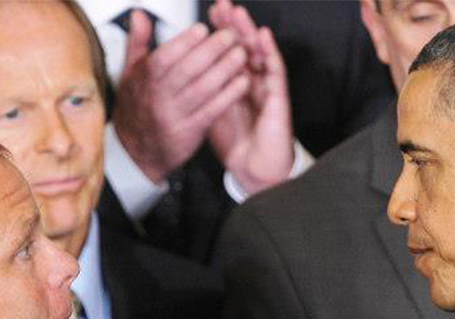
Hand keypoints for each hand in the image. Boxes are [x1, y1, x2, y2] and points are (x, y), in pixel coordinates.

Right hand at [113, 11, 249, 183]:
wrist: (135, 152)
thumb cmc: (136, 108)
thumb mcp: (129, 73)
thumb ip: (137, 41)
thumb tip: (139, 14)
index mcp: (145, 81)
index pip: (164, 58)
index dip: (185, 42)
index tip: (203, 28)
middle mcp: (158, 99)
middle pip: (187, 71)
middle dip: (212, 51)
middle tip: (231, 36)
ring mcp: (174, 117)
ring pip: (203, 90)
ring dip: (226, 70)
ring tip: (241, 54)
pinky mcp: (189, 133)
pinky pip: (212, 111)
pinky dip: (229, 95)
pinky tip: (242, 82)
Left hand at [206, 0, 294, 193]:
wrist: (254, 167)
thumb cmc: (236, 141)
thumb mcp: (208, 111)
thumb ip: (198, 89)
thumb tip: (176, 74)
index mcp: (232, 83)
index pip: (224, 53)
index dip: (216, 34)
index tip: (206, 16)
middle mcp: (251, 81)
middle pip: (241, 46)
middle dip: (231, 25)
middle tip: (222, 5)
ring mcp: (265, 87)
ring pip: (258, 53)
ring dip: (249, 31)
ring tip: (238, 12)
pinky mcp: (278, 98)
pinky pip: (275, 72)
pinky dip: (270, 52)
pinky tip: (263, 36)